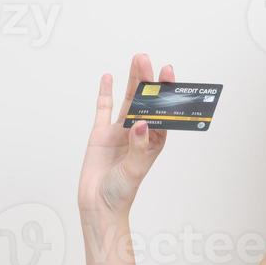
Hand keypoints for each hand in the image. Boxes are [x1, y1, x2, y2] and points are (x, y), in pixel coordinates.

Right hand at [77, 53, 171, 213]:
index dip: (166, 92)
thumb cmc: (122, 192)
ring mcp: (120, 131)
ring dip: (133, 81)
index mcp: (153, 141)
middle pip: (146, 101)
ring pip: (129, 100)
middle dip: (148, 80)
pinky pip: (104, 108)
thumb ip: (138, 147)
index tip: (167, 73)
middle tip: (145, 60)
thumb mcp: (134, 170)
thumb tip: (141, 124)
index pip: (163, 112)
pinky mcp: (101, 133)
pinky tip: (109, 77)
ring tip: (136, 60)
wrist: (98, 204)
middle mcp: (139, 133)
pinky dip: (106, 93)